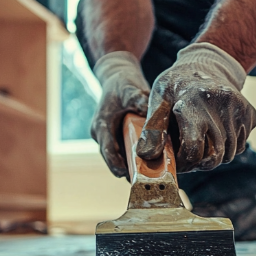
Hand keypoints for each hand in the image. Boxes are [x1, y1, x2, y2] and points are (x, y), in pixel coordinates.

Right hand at [90, 51, 149, 176]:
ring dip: (132, 165)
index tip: (127, 175)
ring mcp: (107, 137)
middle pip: (112, 159)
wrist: (116, 76)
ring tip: (150, 175)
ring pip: (118, 157)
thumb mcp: (132, 90)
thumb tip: (154, 117)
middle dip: (128, 169)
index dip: (116, 164)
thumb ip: (141, 103)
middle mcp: (101, 134)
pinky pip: (123, 151)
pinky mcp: (114, 137)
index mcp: (101, 125)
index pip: (107, 151)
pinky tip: (152, 163)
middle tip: (146, 179)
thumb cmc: (123, 83)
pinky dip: (134, 157)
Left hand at [136, 42, 255, 171]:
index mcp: (194, 101)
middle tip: (187, 155)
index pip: (194, 147)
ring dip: (214, 156)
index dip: (183, 161)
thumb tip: (146, 155)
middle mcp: (220, 104)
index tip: (175, 159)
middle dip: (199, 163)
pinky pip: (240, 146)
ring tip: (200, 140)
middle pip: (215, 156)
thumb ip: (153, 128)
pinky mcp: (251, 114)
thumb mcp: (159, 98)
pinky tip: (215, 132)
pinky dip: (228, 147)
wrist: (208, 64)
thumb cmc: (178, 84)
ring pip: (229, 154)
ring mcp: (239, 109)